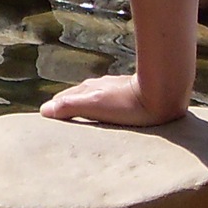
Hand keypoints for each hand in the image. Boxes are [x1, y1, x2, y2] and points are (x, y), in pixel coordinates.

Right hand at [40, 72, 185, 126]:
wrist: (163, 93)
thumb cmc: (129, 103)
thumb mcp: (95, 105)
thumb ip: (69, 107)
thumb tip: (44, 110)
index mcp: (87, 89)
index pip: (62, 100)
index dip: (53, 111)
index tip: (46, 123)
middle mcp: (98, 85)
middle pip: (76, 97)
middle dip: (66, 108)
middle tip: (57, 123)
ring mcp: (114, 88)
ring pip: (92, 97)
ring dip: (84, 108)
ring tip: (79, 122)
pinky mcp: (130, 92)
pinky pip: (108, 100)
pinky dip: (100, 108)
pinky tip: (107, 115)